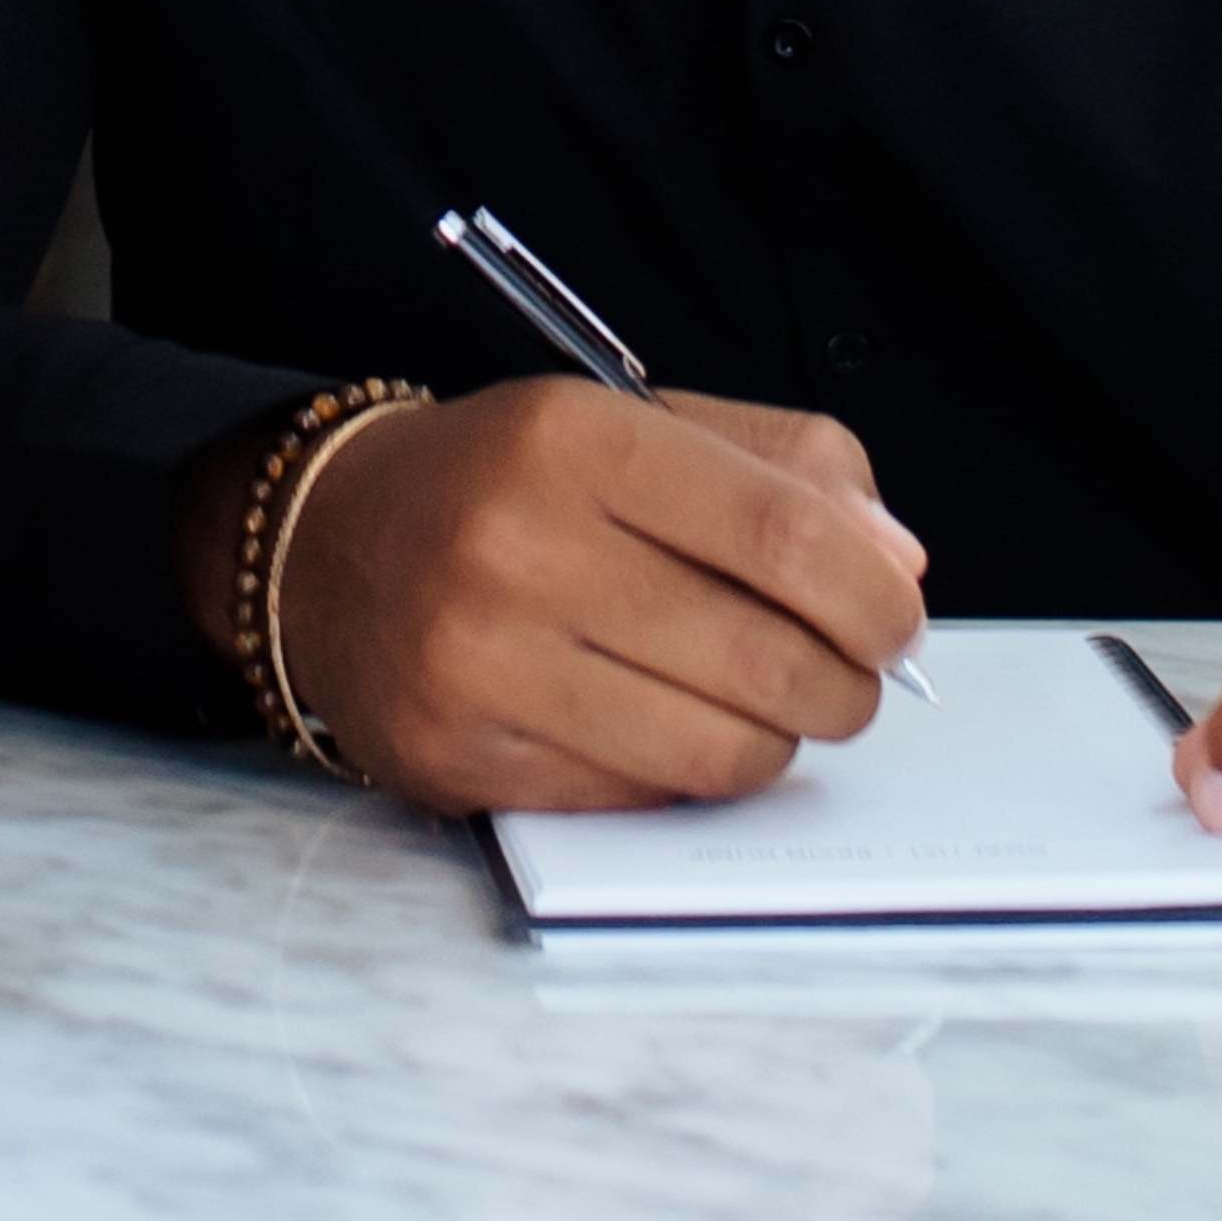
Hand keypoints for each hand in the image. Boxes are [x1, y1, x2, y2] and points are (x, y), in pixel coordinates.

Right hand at [188, 375, 931, 816]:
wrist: (324, 545)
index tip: (898, 619)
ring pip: (720, 751)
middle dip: (847, 685)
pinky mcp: (468, 758)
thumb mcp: (632, 420)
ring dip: (779, 739)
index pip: (781, 533)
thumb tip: (894, 562)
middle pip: (768, 657)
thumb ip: (778, 464)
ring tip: (767, 701)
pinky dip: (689, 775)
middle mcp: (521, 546)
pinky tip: (672, 725)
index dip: (873, 594)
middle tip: (850, 675)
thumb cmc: (507, 481)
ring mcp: (487, 662)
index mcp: (573, 437)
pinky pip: (645, 800)